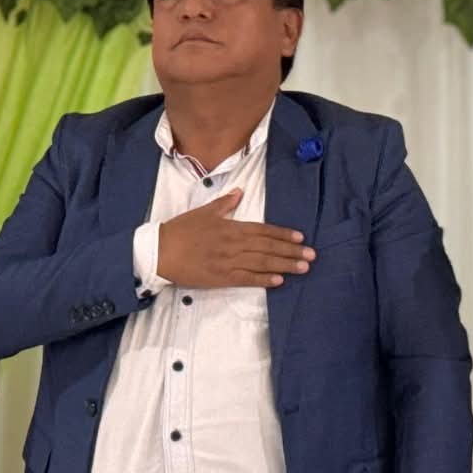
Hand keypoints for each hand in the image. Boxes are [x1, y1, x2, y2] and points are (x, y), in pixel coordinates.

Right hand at [155, 189, 313, 288]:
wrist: (160, 251)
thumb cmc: (180, 230)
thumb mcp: (203, 211)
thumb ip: (224, 203)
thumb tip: (240, 191)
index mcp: (230, 227)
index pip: (262, 230)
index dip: (282, 234)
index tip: (300, 237)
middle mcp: (233, 244)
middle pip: (267, 247)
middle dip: (291, 251)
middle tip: (311, 255)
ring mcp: (228, 262)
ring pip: (261, 263)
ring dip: (284, 265)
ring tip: (303, 268)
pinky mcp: (220, 278)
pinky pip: (246, 279)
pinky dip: (263, 280)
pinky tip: (278, 281)